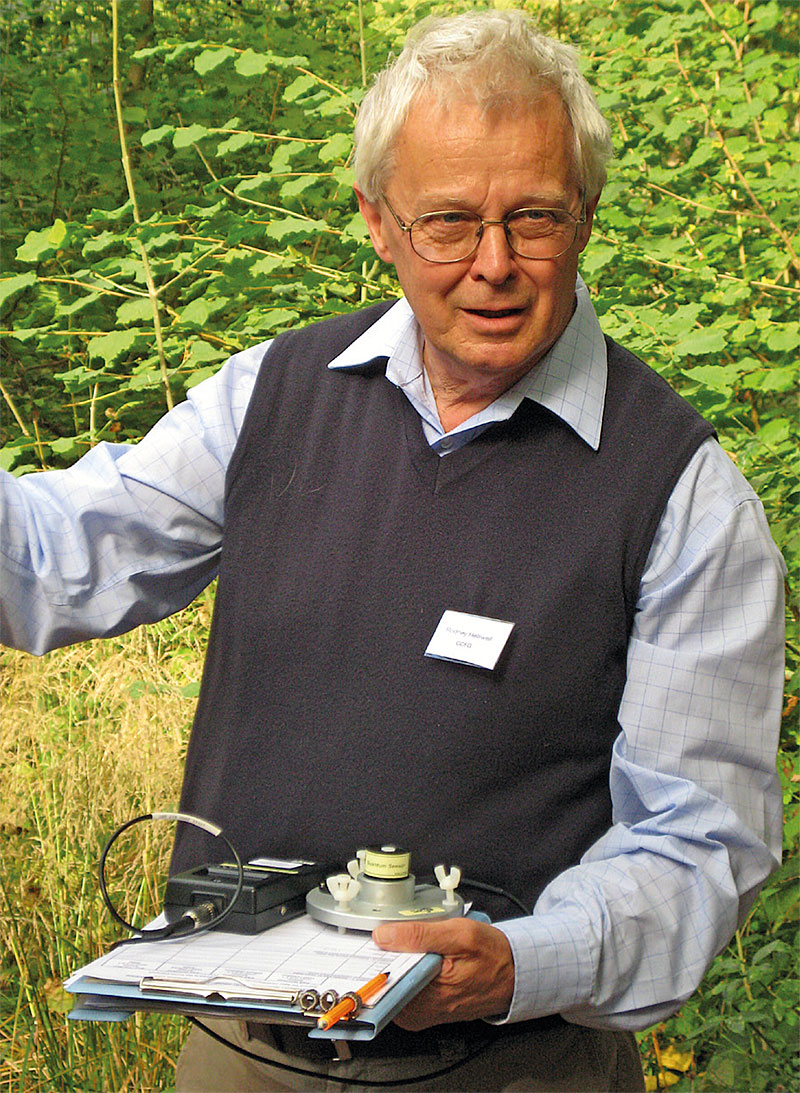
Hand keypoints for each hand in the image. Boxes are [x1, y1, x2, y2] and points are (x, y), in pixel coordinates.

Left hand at [372, 917, 514, 1030]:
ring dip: (392, 964)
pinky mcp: (427, 1009)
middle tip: (384, 938)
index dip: (371, 961)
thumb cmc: (492, 954)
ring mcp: (424, 1012)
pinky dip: (403, 971)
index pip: (384, 983)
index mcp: (430, 996)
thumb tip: (383, 936)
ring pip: (392, 986)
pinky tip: (412, 956)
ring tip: (401, 944)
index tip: (365, 943)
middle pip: (384, 985)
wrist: (514, 973)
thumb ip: (419, 935)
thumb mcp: (458, 934)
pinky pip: (404, 990)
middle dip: (380, 960)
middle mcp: (424, 1011)